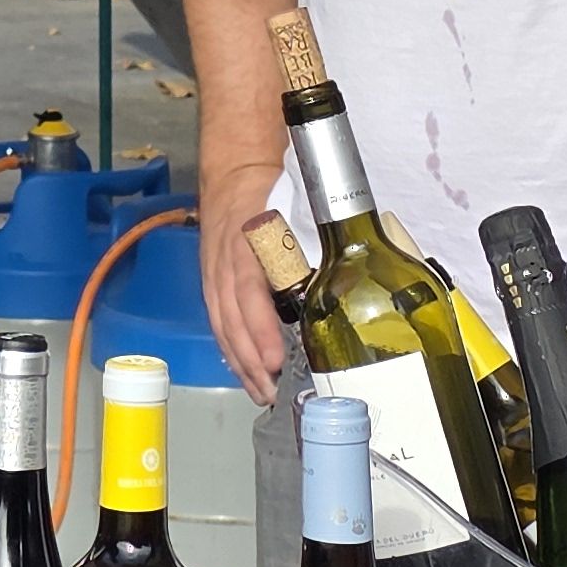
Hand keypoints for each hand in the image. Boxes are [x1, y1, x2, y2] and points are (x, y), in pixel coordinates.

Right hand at [198, 161, 292, 405]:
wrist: (233, 174)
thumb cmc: (271, 191)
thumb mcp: (294, 206)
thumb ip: (316, 240)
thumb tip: (355, 274)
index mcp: (247, 240)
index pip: (248, 291)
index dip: (259, 328)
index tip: (275, 359)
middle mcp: (224, 261)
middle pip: (231, 318)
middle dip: (250, 359)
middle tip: (273, 390)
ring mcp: (214, 274)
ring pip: (222, 325)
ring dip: (239, 362)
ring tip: (261, 392)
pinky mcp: (211, 283)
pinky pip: (217, 321)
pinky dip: (230, 350)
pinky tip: (245, 371)